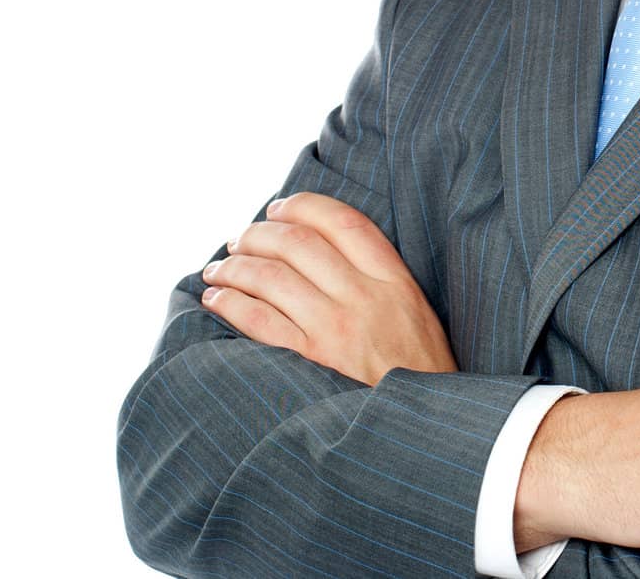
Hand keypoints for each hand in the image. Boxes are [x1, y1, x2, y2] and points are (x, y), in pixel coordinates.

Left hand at [199, 191, 457, 385]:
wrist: (424, 432)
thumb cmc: (418, 374)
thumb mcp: (416, 314)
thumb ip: (380, 280)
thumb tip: (325, 252)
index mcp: (394, 281)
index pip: (344, 222)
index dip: (304, 206)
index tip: (278, 207)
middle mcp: (365, 298)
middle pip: (299, 243)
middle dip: (259, 233)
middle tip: (239, 238)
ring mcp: (336, 329)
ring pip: (272, 277)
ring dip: (235, 266)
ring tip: (218, 269)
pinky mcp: (310, 363)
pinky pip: (259, 321)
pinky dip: (230, 303)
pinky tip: (215, 299)